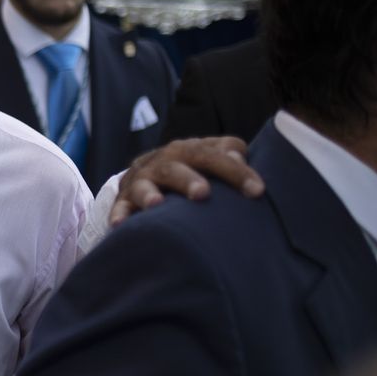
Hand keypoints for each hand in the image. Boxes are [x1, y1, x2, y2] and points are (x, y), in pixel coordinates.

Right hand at [109, 135, 263, 226]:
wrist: (145, 174)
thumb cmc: (189, 169)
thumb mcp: (208, 157)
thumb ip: (228, 155)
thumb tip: (241, 160)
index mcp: (188, 150)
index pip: (213, 154)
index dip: (235, 171)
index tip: (257, 191)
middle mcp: (163, 162)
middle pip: (175, 167)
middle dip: (188, 179)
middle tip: (202, 194)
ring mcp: (141, 181)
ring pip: (144, 185)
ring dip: (149, 194)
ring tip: (156, 204)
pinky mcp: (124, 200)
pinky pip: (119, 207)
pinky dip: (119, 214)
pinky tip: (120, 224)